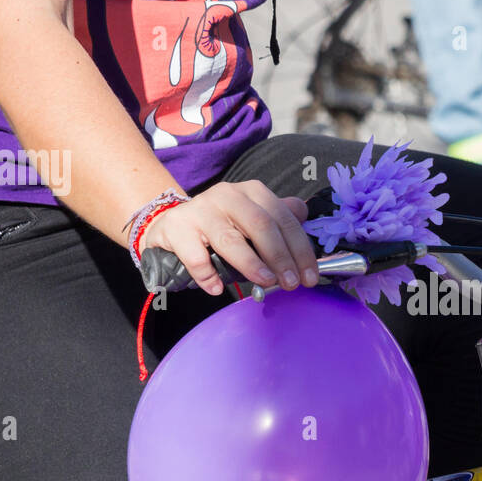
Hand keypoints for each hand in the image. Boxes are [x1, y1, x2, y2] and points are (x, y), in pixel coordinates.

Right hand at [140, 181, 317, 295]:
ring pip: (230, 240)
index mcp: (252, 192)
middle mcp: (228, 195)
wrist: (173, 224)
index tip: (309, 276)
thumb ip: (278, 217)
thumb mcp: (253, 216)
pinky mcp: (177, 227)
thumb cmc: (222, 225)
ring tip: (266, 283)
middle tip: (291, 283)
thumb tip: (305, 216)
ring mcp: (201, 210)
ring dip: (251, 264)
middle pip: (261, 226)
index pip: (283, 219)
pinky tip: (217, 288)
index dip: (300, 249)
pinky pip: (196, 256)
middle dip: (281, 257)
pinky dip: (208, 275)